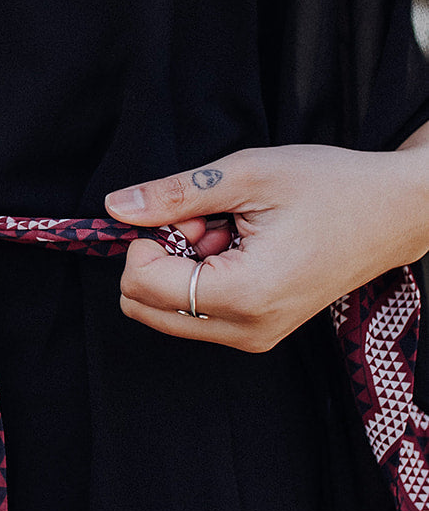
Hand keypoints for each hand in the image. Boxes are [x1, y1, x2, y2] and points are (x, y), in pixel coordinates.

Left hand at [103, 143, 428, 351]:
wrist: (394, 214)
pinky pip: (197, 314)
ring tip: (229, 231)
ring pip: (167, 312)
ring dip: (180, 268)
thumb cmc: (332, 187)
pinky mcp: (258, 333)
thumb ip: (175, 195)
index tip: (186, 212)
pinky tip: (239, 246)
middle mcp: (245, 329)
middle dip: (159, 259)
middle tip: (205, 223)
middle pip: (145, 308)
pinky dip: (200, 278)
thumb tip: (115, 208)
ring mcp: (253, 337)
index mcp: (243, 294)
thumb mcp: (247, 174)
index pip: (142, 286)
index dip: (144, 242)